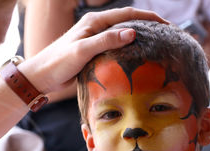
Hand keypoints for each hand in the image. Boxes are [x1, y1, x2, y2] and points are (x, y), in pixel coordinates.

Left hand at [18, 7, 167, 93]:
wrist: (44, 76)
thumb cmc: (58, 62)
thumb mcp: (82, 50)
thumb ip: (105, 40)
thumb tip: (132, 32)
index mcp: (95, 22)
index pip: (127, 14)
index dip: (147, 18)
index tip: (165, 24)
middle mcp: (97, 29)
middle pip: (127, 23)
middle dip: (147, 26)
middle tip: (164, 35)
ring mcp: (96, 41)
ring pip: (122, 37)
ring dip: (138, 39)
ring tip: (154, 46)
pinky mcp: (95, 54)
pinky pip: (116, 49)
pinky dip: (127, 51)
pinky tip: (135, 58)